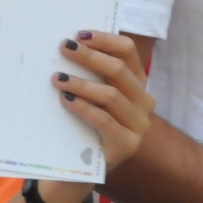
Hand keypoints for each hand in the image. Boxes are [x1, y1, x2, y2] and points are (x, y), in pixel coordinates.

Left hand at [54, 32, 152, 171]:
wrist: (77, 168)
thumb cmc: (82, 123)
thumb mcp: (88, 93)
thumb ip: (88, 72)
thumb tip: (68, 42)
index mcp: (137, 83)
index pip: (128, 51)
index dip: (105, 40)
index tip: (80, 34)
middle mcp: (144, 102)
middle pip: (119, 70)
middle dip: (90, 56)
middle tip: (64, 48)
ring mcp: (139, 125)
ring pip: (112, 95)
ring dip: (82, 83)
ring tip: (58, 79)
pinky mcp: (128, 145)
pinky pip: (105, 120)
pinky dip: (83, 107)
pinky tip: (66, 100)